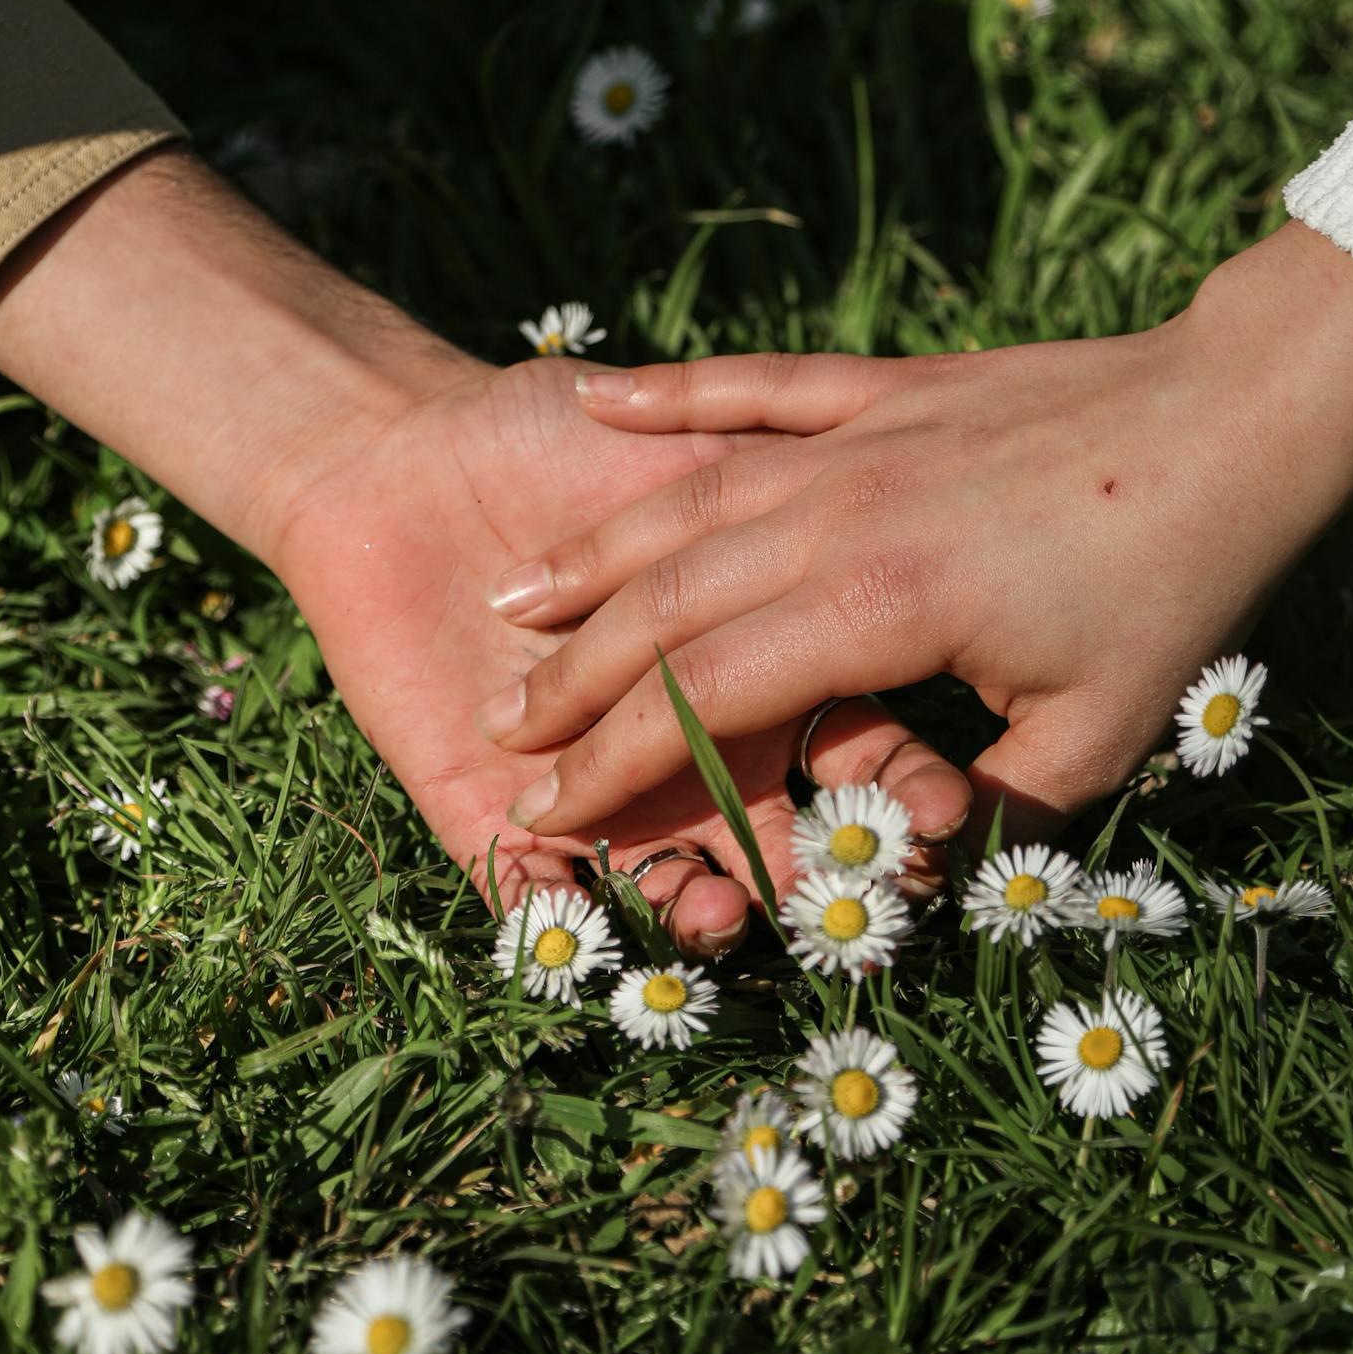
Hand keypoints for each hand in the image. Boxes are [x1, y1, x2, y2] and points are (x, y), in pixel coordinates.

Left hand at [0, 150, 970, 948]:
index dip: (904, 789)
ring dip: (696, 917)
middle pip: (774, 840)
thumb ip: (787, 500)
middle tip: (860, 911)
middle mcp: (694, 750)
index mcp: (761, 667)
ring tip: (722, 922)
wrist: (400, 449)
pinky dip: (555, 918)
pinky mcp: (488, 816)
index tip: (952, 816)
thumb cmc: (557, 431)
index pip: (855, 753)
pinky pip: (529, 896)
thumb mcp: (697, 456)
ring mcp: (597, 793)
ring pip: (663, 884)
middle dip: (818, 881)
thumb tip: (913, 531)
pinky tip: (579, 919)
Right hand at [474, 224, 1352, 839]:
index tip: (546, 814)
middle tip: (503, 729)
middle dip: (574, 675)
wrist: (1238, 417)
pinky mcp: (883, 387)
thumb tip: (907, 883)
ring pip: (685, 502)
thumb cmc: (1179, 587)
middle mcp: (837, 516)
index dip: (616, 763)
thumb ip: (992, 822)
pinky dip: (670, 396)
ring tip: (510, 598)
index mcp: (876, 610)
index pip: (705, 697)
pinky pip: (752, 391)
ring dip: (590, 555)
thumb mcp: (1101, 739)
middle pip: (666, 604)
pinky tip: (595, 397)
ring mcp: (853, 441)